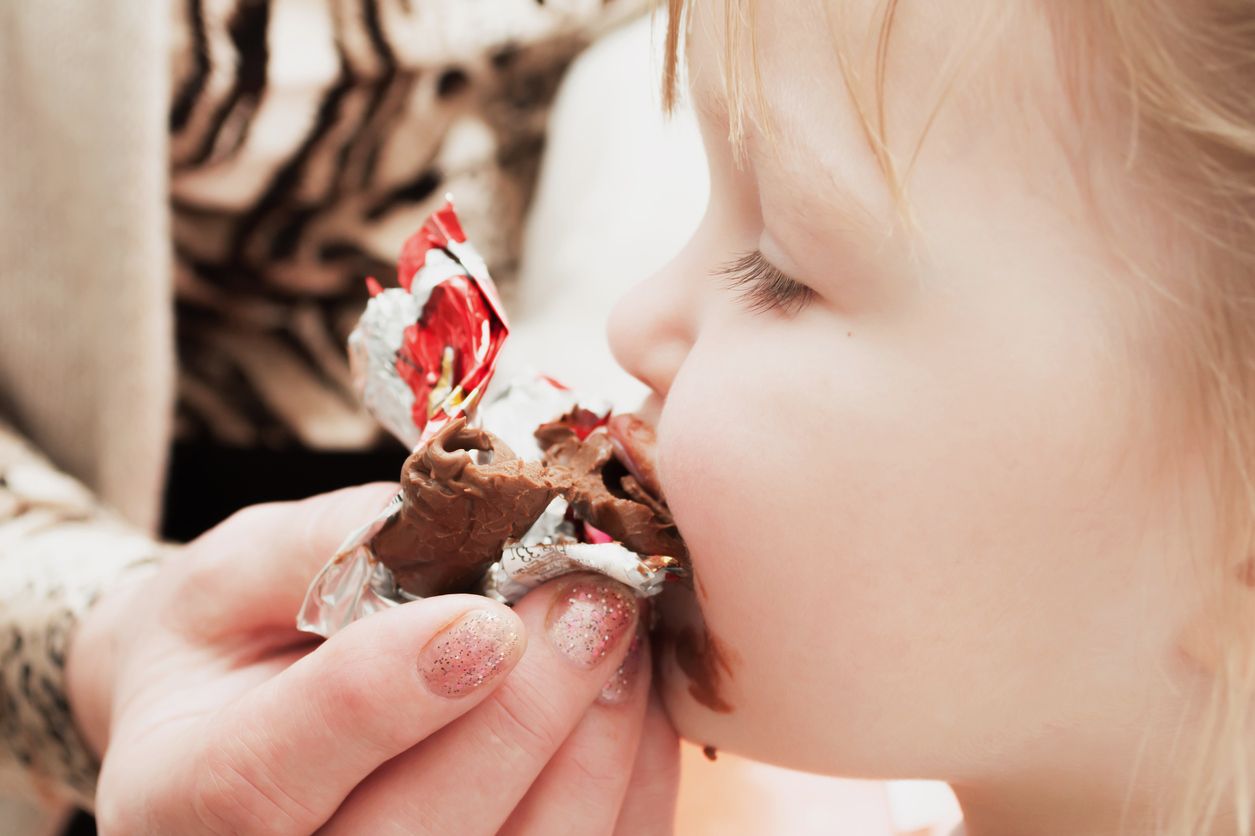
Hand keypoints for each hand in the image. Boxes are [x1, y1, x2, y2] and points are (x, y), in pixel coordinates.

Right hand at [67, 485, 679, 833]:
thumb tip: (442, 519)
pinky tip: (632, 691)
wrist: (240, 736)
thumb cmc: (231, 646)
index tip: (485, 616)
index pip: (261, 783)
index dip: (381, 700)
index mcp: (176, 803)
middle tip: (591, 601)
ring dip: (594, 748)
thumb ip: (314, 548)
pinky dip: (630, 781)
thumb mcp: (230, 574)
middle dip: (522, 719)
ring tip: (618, 631)